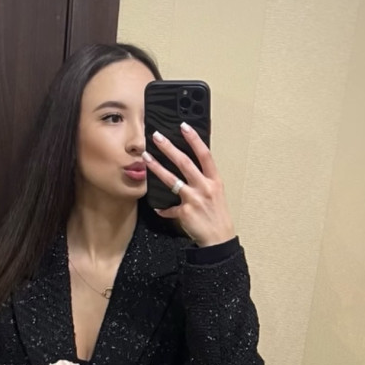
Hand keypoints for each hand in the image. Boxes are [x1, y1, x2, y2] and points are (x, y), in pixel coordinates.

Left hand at [143, 124, 235, 246]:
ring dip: (157, 168)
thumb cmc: (217, 215)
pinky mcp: (184, 212)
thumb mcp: (215, 193)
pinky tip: (157, 207)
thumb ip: (204, 180)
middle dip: (169, 148)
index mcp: (214, 180)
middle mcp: (205, 187)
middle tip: (157, 137)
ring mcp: (194, 199)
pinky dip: (163, 209)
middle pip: (184, 163)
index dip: (194, 139)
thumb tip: (189, 167)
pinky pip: (169, 208)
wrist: (218, 238)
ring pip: (172, 180)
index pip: (204, 155)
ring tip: (146, 158)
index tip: (184, 126)